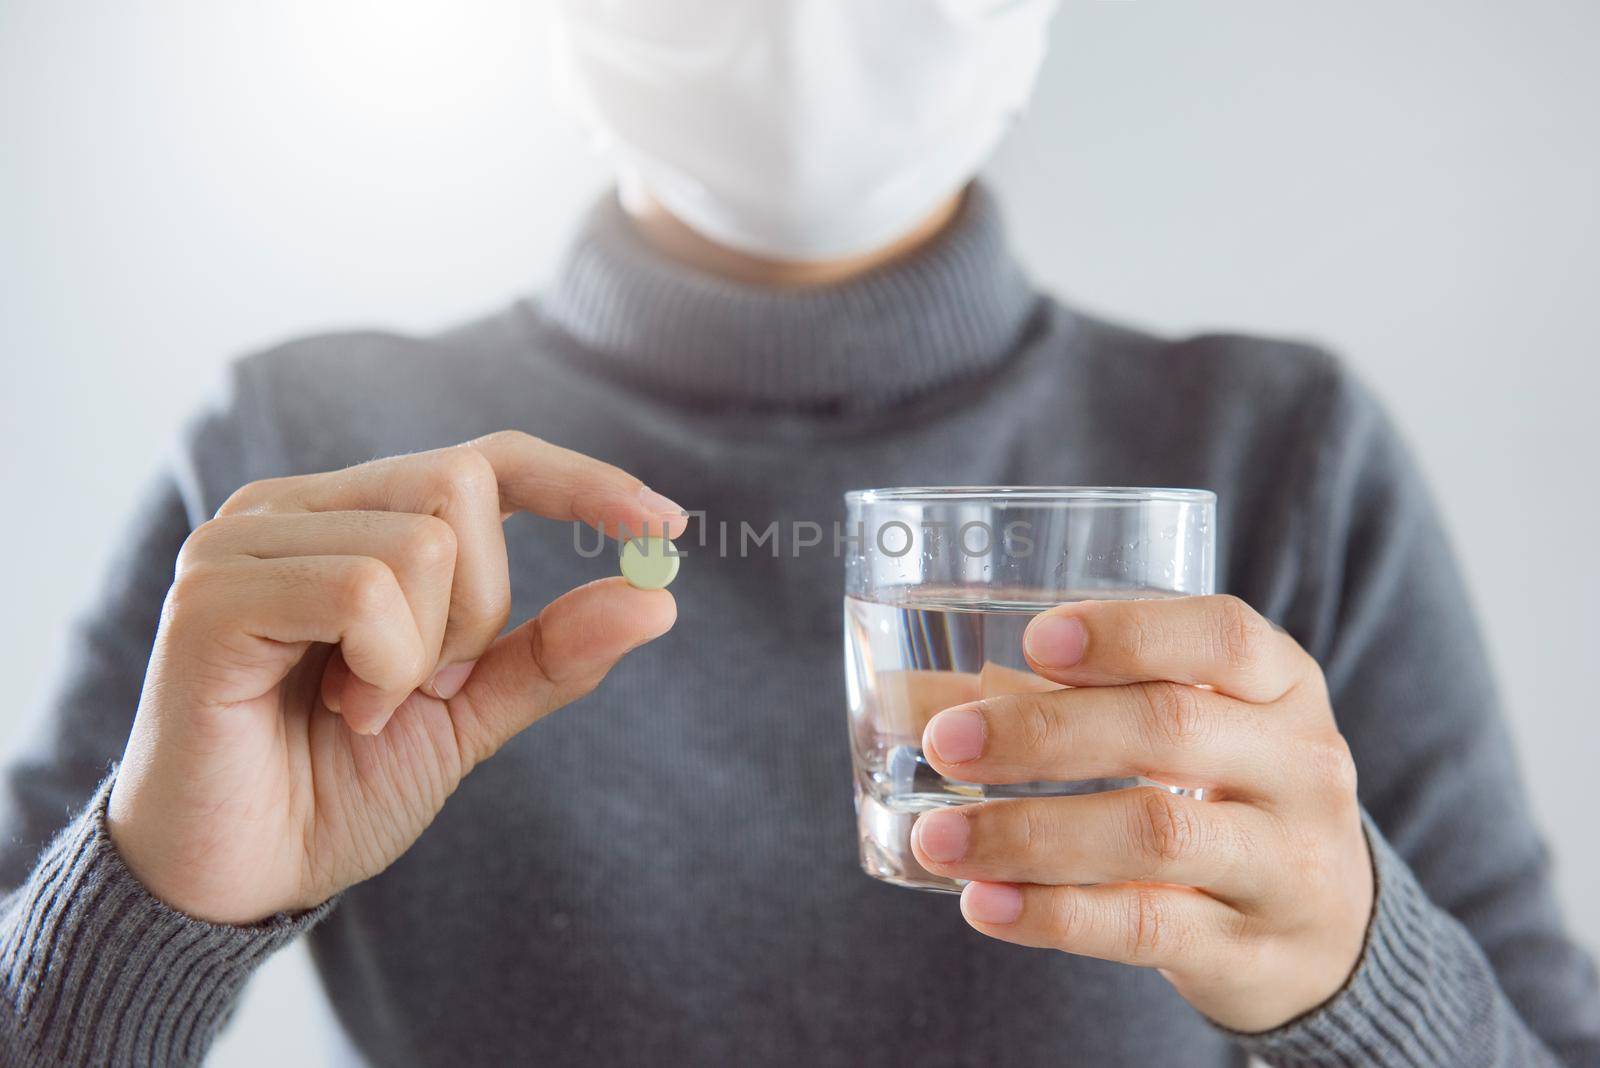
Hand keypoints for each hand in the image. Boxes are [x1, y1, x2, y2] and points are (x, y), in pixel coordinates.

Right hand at [108, 432, 685, 924]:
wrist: (237, 881)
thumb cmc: (338, 787)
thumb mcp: (471, 713)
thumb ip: (553, 652)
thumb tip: (659, 597)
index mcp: (354, 518)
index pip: (486, 459)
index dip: (581, 481)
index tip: (667, 524)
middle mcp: (295, 506)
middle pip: (464, 484)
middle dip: (478, 607)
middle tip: (415, 686)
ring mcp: (245, 539)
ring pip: (423, 542)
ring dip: (422, 655)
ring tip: (356, 709)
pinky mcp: (212, 592)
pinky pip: (362, 589)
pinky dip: (379, 667)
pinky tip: (332, 712)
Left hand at [910, 595, 1372, 1032]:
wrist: (1326, 930)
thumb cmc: (1220, 793)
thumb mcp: (1183, 728)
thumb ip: (1064, 702)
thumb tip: (903, 699)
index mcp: (1280, 685)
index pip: (1222, 637)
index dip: (1128, 633)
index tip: (1034, 641)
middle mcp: (1298, 764)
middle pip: (1171, 730)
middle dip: (1044, 732)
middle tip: (945, 741)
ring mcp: (1283, 862)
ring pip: (1155, 835)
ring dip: (1030, 833)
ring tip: (938, 837)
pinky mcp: (1248, 949)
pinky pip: (1146, 925)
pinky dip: (1054, 914)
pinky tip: (984, 903)